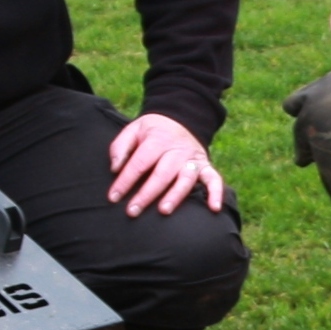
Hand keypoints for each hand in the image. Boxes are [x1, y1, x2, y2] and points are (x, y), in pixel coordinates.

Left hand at [106, 111, 225, 215]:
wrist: (180, 118)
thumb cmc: (152, 131)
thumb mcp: (133, 129)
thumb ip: (120, 147)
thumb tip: (115, 168)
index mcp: (157, 140)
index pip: (139, 163)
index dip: (125, 181)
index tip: (114, 197)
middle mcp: (177, 150)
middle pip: (162, 174)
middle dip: (147, 194)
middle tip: (133, 211)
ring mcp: (192, 159)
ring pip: (186, 178)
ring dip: (176, 195)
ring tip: (164, 210)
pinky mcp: (205, 165)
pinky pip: (214, 179)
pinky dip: (216, 193)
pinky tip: (214, 208)